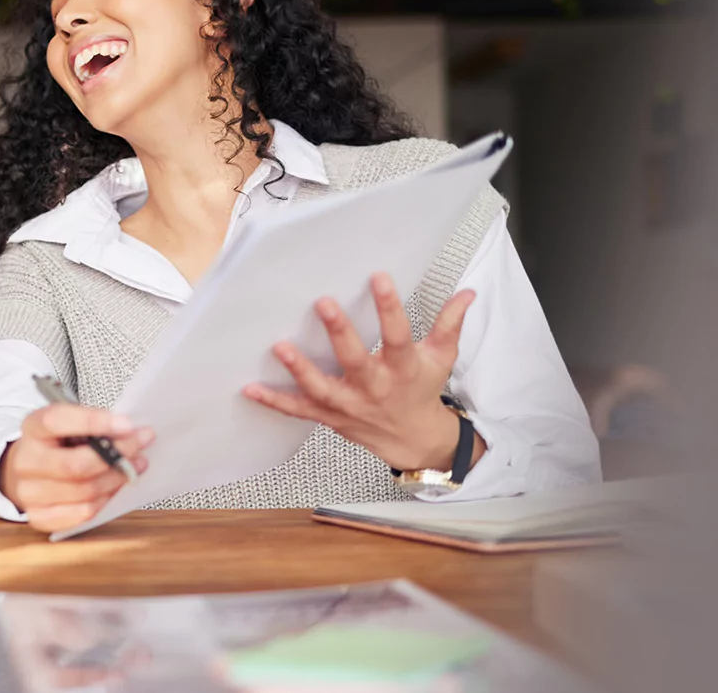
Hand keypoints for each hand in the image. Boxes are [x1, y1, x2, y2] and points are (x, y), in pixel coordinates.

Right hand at [0, 404, 154, 533]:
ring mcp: (29, 492)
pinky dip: (106, 500)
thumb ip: (94, 426)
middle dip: (116, 455)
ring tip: (135, 466)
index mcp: (32, 428)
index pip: (57, 421)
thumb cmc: (58, 444)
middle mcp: (26, 461)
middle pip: (75, 464)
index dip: (93, 422)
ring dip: (117, 479)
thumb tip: (132, 433)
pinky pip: (83, 512)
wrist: (30, 470)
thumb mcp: (70, 424)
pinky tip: (116, 487)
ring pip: (84, 491)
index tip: (127, 424)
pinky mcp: (40, 516)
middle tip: (140, 445)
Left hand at [243, 273, 483, 472]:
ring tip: (281, 347)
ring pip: (323, 389)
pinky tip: (251, 388)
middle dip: (340, 334)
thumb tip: (467, 293)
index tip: (379, 278)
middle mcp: (375, 387)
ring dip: (300, 370)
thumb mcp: (441, 358)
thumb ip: (449, 324)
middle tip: (323, 304)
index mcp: (403, 368)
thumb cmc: (421, 391)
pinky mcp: (330, 416)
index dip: (390, 308)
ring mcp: (350, 404)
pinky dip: (275, 402)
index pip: (398, 335)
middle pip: (356, 361)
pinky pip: (300, 410)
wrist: (413, 439)